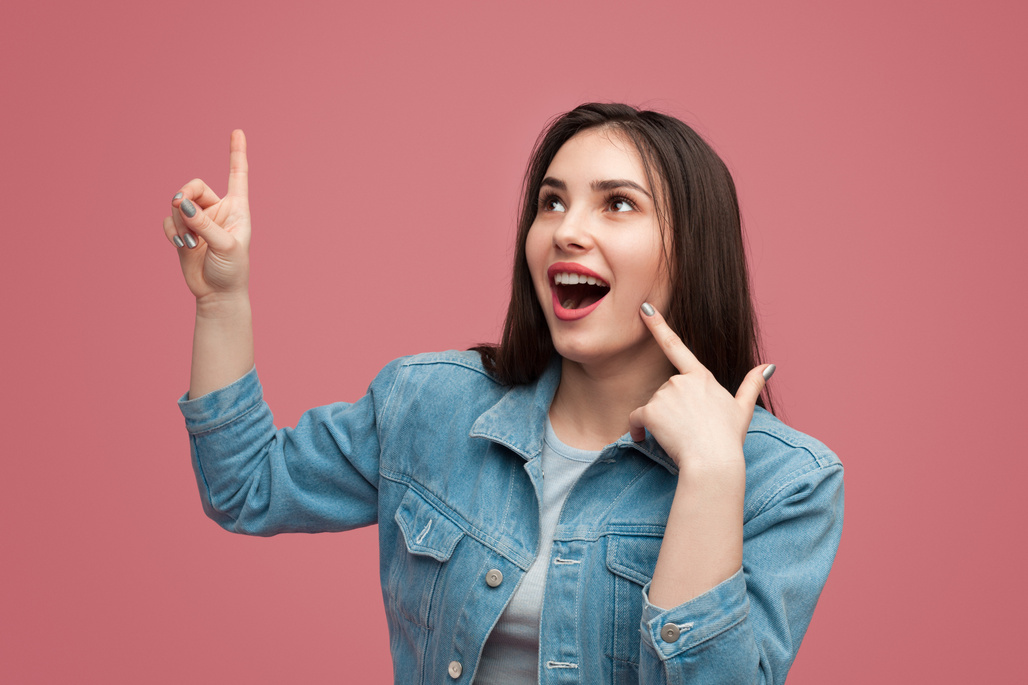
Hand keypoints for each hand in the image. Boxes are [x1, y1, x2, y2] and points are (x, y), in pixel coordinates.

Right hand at [163, 130, 250, 302]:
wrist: (217, 294)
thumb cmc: (232, 271)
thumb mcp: (225, 246)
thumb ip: (204, 224)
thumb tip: (181, 203)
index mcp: (237, 209)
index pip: (237, 175)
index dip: (237, 153)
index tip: (238, 131)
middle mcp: (218, 210)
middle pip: (195, 186)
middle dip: (185, 195)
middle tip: (180, 204)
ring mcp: (199, 220)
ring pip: (179, 205)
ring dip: (180, 222)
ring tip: (190, 242)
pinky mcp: (183, 232)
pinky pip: (169, 220)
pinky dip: (173, 232)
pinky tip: (182, 246)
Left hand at [628, 304, 773, 473]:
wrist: (714, 460)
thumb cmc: (728, 438)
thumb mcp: (743, 409)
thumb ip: (751, 385)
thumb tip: (769, 366)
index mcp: (701, 377)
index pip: (676, 345)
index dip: (658, 324)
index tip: (644, 308)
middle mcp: (681, 380)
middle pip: (667, 391)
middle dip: (672, 409)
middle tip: (689, 429)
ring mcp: (665, 394)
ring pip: (654, 406)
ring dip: (659, 420)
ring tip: (679, 437)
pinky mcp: (651, 410)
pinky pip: (636, 419)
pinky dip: (637, 430)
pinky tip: (643, 440)